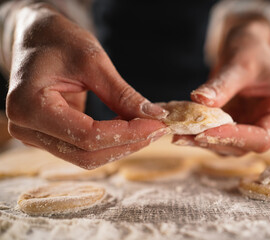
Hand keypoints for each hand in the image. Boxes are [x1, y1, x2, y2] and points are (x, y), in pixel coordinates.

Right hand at [6, 4, 168, 168]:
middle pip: (87, 153)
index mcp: (29, 106)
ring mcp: (37, 136)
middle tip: (157, 129)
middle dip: (128, 144)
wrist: (36, 39)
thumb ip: (122, 94)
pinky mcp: (50, 136)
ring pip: (87, 156)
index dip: (127, 134)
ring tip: (148, 128)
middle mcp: (27, 128)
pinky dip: (111, 141)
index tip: (157, 124)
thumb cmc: (57, 41)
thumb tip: (155, 116)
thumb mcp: (92, 61)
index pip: (87, 136)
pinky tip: (130, 128)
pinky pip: (84, 148)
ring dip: (122, 146)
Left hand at [173, 20, 269, 155]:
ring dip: (202, 141)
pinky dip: (199, 134)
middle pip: (244, 146)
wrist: (245, 46)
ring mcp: (251, 127)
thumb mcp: (239, 63)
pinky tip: (181, 128)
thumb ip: (222, 85)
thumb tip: (199, 100)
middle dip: (214, 141)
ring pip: (228, 146)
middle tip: (184, 134)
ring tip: (179, 133)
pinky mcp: (235, 126)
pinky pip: (217, 136)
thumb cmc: (250, 49)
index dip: (235, 138)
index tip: (205, 131)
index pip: (263, 137)